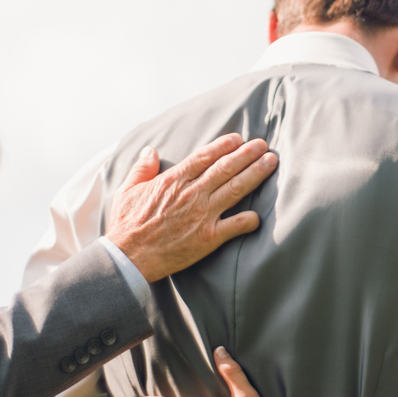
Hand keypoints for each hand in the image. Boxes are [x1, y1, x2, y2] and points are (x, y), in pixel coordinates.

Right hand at [108, 135, 277, 283]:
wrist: (128, 258)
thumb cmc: (126, 225)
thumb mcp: (128, 191)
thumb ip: (142, 169)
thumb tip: (151, 150)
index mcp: (174, 180)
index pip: (205, 156)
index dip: (224, 145)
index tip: (238, 138)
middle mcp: (192, 194)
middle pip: (226, 168)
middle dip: (247, 154)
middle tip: (264, 145)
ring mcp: (202, 215)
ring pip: (235, 189)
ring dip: (255, 174)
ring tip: (271, 163)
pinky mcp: (208, 238)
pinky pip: (235, 225)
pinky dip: (249, 219)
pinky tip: (259, 215)